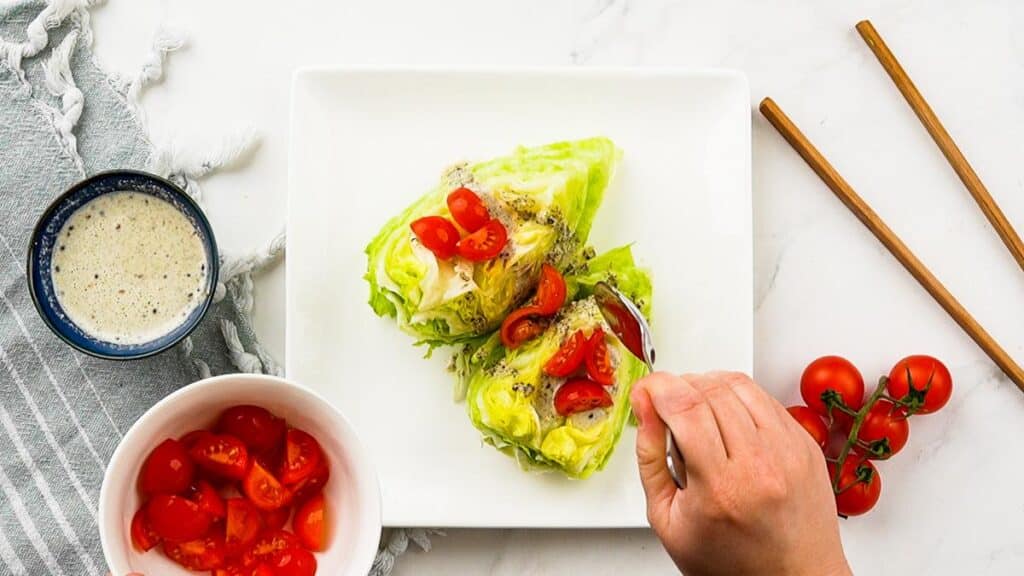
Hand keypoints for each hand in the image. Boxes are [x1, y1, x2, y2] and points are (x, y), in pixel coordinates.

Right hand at [630, 372, 851, 575]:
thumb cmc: (730, 561)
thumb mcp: (667, 519)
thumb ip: (650, 458)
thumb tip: (644, 407)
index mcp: (720, 488)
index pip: (685, 407)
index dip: (658, 386)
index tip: (646, 390)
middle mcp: (760, 465)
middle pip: (710, 390)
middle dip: (679, 387)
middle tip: (667, 407)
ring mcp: (788, 451)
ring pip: (739, 384)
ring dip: (708, 386)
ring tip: (696, 413)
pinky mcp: (805, 444)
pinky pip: (765, 397)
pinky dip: (739, 397)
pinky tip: (727, 420)